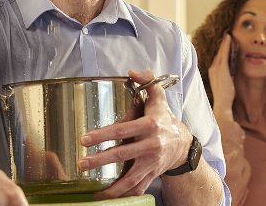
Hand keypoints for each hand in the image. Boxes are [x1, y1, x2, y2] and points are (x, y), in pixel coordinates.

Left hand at [79, 69, 190, 199]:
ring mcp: (152, 163)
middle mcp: (152, 146)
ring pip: (131, 179)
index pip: (122, 130)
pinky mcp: (153, 176)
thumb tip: (132, 72)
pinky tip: (107, 198)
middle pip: (122, 155)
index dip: (102, 135)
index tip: (84, 140)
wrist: (184, 145)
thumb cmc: (165, 120)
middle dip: (100, 161)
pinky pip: (137, 189)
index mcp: (149, 126)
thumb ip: (147, 81)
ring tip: (94, 192)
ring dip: (112, 187)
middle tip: (82, 164)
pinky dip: (123, 196)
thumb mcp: (158, 98)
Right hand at [208, 34, 235, 109]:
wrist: (222, 103)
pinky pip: (224, 54)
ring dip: (224, 43)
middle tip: (227, 35)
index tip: (225, 43)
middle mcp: (212, 68)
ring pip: (221, 52)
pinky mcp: (222, 68)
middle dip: (222, 44)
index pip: (218, 58)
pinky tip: (229, 39)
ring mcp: (216, 68)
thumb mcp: (225, 83)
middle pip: (218, 53)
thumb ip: (227, 76)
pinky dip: (226, 45)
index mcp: (213, 72)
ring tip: (228, 36)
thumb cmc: (225, 96)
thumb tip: (231, 71)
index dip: (221, 50)